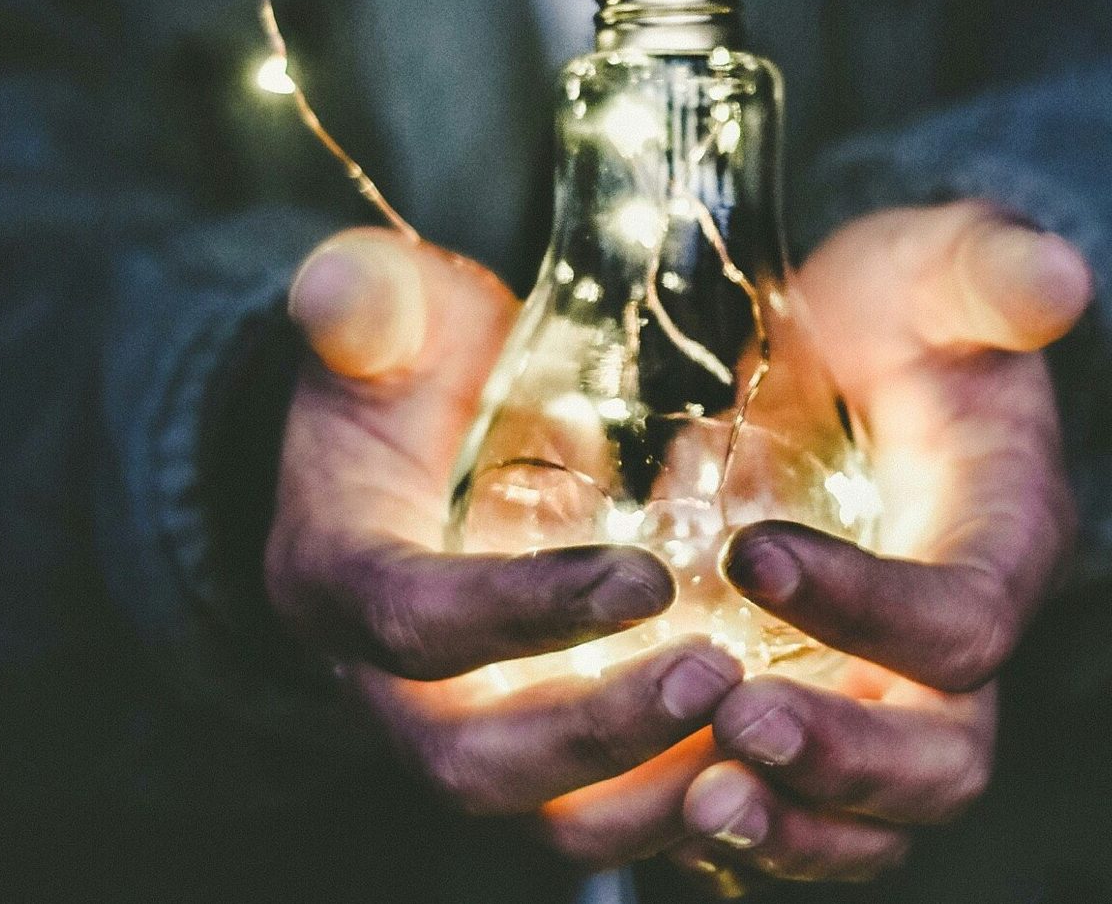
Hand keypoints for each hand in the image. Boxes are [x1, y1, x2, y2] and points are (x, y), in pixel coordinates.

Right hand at [266, 228, 742, 839]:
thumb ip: (367, 302)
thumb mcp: (386, 318)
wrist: (414, 446)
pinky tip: (773, 760)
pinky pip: (603, 816)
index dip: (522, 613)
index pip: (413, 622)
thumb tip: (340, 291)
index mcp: (338, 579)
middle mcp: (386, 686)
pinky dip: (683, 805)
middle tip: (718, 676)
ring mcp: (464, 732)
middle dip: (598, 735)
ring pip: (544, 821)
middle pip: (473, 763)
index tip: (646, 578)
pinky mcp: (536, 755)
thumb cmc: (410, 373)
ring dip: (652, 796)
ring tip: (763, 735)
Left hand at [674, 201, 1091, 889]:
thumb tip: (1058, 277)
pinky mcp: (824, 716)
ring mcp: (891, 696)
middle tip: (737, 724)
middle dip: (846, 758)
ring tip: (698, 803)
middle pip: (944, 757)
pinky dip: (747, 832)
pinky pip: (805, 817)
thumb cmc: (897, 316)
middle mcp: (957, 646)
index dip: (871, 606)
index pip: (964, 617)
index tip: (752, 554)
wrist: (851, 361)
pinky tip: (660, 807)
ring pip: (876, 819)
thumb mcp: (935, 270)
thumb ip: (988, 272)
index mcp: (1003, 543)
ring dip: (793, 827)